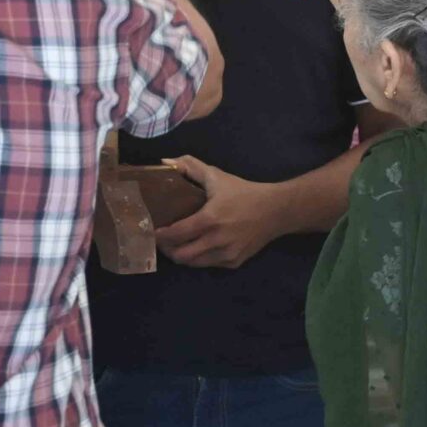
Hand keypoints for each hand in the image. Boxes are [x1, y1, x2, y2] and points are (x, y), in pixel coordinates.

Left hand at [154, 157, 283, 268]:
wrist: (275, 211)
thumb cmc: (243, 192)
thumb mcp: (217, 176)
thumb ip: (190, 167)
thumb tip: (165, 162)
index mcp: (210, 219)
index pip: (177, 234)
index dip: (160, 236)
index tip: (151, 231)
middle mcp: (217, 240)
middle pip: (181, 255)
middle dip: (168, 249)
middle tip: (162, 240)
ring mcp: (226, 254)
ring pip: (194, 263)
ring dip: (182, 255)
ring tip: (176, 245)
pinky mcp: (234, 263)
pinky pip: (209, 264)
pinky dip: (199, 258)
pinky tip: (197, 246)